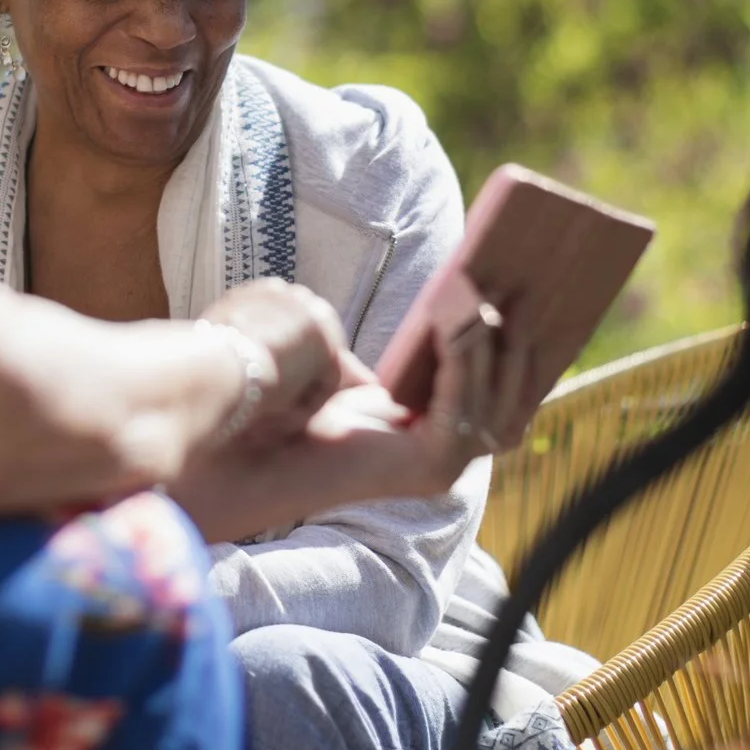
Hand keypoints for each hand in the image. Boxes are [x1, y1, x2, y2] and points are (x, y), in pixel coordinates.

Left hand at [170, 307, 537, 537]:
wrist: (210, 423)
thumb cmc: (261, 377)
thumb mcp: (325, 343)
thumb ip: (379, 336)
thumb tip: (446, 306)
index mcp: (408, 423)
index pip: (486, 384)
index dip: (513, 339)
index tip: (531, 285)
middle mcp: (429, 451)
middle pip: (507, 393)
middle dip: (525, 336)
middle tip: (539, 278)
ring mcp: (432, 466)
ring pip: (496, 402)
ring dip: (498, 343)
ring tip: (495, 290)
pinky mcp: (428, 471)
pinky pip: (464, 411)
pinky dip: (469, 362)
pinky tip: (463, 319)